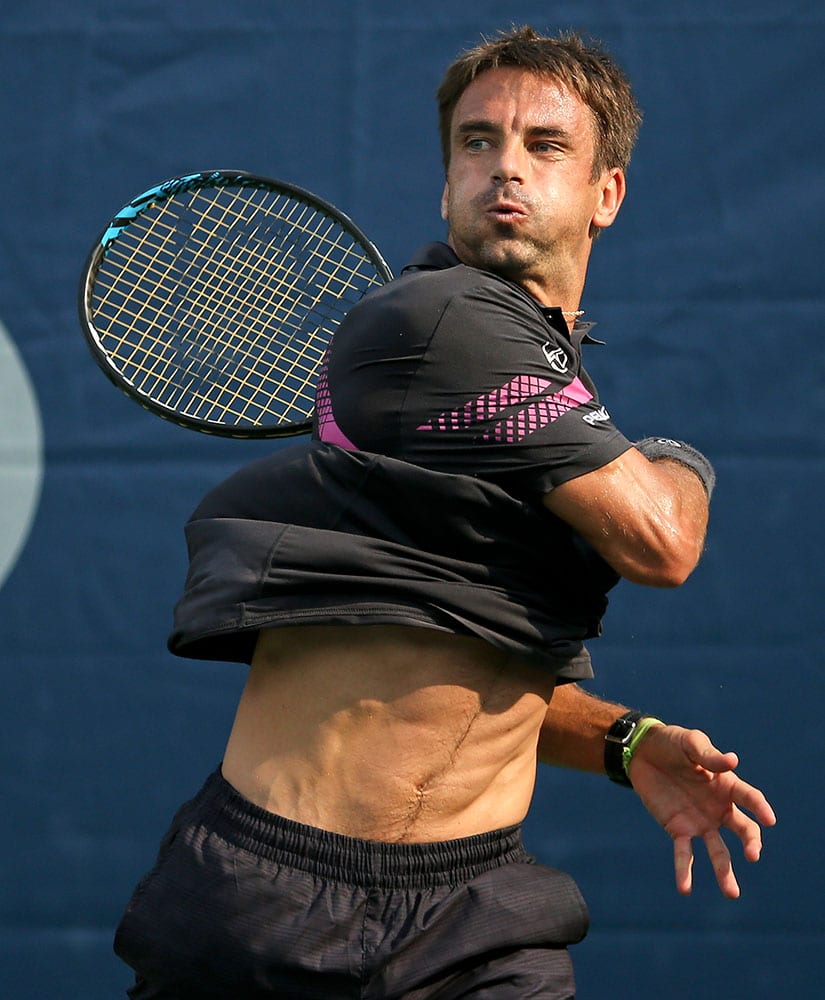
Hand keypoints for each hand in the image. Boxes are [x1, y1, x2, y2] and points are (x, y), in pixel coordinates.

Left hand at [628, 724, 776, 897]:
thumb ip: (709, 756)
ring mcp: (700, 822)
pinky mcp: (678, 829)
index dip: (760, 808)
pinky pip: (683, 853)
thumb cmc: (673, 743)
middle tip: (753, 855)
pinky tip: (685, 888)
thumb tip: (733, 760)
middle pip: (742, 829)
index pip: (749, 798)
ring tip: (731, 893)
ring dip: (724, 871)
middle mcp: (719, 808)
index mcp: (727, 785)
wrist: (643, 753)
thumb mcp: (690, 743)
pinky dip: (684, 871)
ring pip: (718, 850)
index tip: (769, 819)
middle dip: (751, 842)